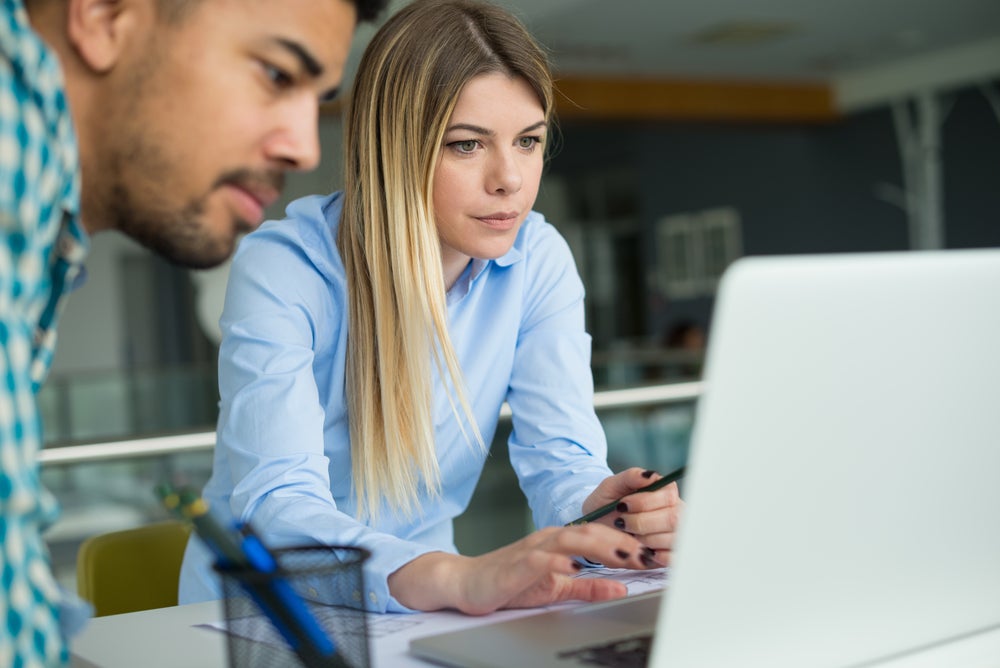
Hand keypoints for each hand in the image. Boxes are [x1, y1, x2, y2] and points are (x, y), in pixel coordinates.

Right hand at [388, 523, 659, 614]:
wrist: (468, 582)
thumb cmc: (511, 583)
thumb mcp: (558, 588)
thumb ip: (589, 586)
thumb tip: (620, 586)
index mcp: (560, 541)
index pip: (599, 536)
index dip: (626, 543)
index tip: (651, 554)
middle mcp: (549, 539)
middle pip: (590, 532)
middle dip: (621, 542)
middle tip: (647, 553)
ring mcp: (533, 549)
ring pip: (571, 540)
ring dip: (599, 546)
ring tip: (623, 554)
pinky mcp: (517, 564)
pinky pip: (541, 559)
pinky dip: (559, 561)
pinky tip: (575, 565)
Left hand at [581, 467, 683, 564]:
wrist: (597, 528)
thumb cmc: (606, 504)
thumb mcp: (611, 486)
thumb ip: (630, 477)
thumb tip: (649, 474)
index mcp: (665, 491)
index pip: (667, 496)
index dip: (643, 503)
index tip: (622, 506)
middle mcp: (677, 511)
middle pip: (673, 518)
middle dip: (642, 523)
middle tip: (622, 523)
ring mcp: (677, 533)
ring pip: (675, 538)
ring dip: (647, 540)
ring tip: (630, 536)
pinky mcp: (673, 554)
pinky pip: (677, 557)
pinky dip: (661, 557)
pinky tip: (646, 552)